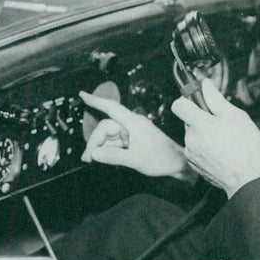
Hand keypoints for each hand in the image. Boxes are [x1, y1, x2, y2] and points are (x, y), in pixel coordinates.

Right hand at [79, 91, 195, 182]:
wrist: (176, 164)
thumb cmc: (161, 158)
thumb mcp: (136, 160)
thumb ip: (113, 156)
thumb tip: (94, 153)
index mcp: (133, 123)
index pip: (111, 108)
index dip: (96, 101)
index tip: (82, 95)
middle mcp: (130, 125)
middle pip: (105, 127)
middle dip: (94, 141)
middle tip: (87, 158)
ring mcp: (131, 132)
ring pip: (108, 136)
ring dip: (99, 147)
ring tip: (91, 160)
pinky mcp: (132, 140)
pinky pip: (115, 142)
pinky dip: (107, 149)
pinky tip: (104, 158)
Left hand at [171, 79, 259, 198]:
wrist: (246, 178)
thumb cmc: (245, 148)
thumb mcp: (236, 117)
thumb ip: (216, 100)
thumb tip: (206, 85)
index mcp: (200, 125)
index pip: (178, 105)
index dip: (186, 100)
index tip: (196, 101)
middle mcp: (191, 138)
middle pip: (187, 120)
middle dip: (200, 118)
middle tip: (219, 123)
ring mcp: (190, 152)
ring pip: (191, 134)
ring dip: (202, 133)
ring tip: (222, 139)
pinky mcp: (192, 163)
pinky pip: (194, 148)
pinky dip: (203, 146)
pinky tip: (218, 150)